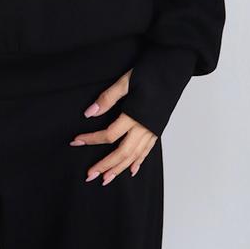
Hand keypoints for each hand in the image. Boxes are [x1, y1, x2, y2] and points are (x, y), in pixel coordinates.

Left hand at [69, 67, 157, 184]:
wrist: (173, 69)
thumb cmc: (150, 72)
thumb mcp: (126, 81)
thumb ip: (108, 98)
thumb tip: (89, 113)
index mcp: (135, 115)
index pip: (109, 135)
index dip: (91, 139)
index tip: (76, 142)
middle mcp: (145, 127)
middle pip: (122, 152)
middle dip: (106, 165)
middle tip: (90, 175)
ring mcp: (152, 130)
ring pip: (135, 156)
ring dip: (120, 169)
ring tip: (106, 179)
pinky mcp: (157, 129)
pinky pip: (147, 151)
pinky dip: (139, 162)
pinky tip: (131, 170)